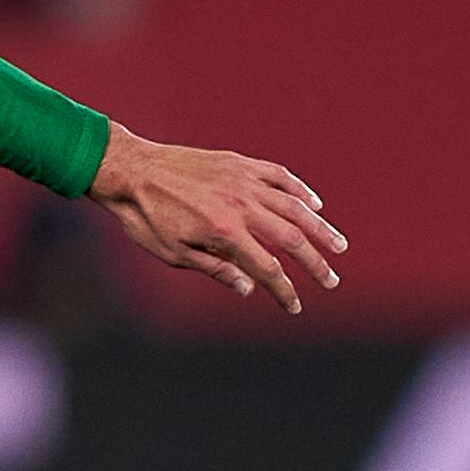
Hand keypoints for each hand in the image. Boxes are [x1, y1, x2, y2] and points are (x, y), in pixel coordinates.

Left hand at [89, 125, 346, 314]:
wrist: (130, 171)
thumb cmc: (146, 217)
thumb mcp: (174, 253)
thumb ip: (216, 269)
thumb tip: (249, 288)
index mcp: (225, 233)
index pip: (268, 269)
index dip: (284, 291)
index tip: (295, 307)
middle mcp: (242, 205)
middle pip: (292, 239)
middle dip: (315, 264)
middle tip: (331, 281)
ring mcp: (244, 181)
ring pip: (295, 207)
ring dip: (321, 229)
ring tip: (339, 245)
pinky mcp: (240, 164)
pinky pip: (280, 177)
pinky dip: (301, 192)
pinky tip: (314, 206)